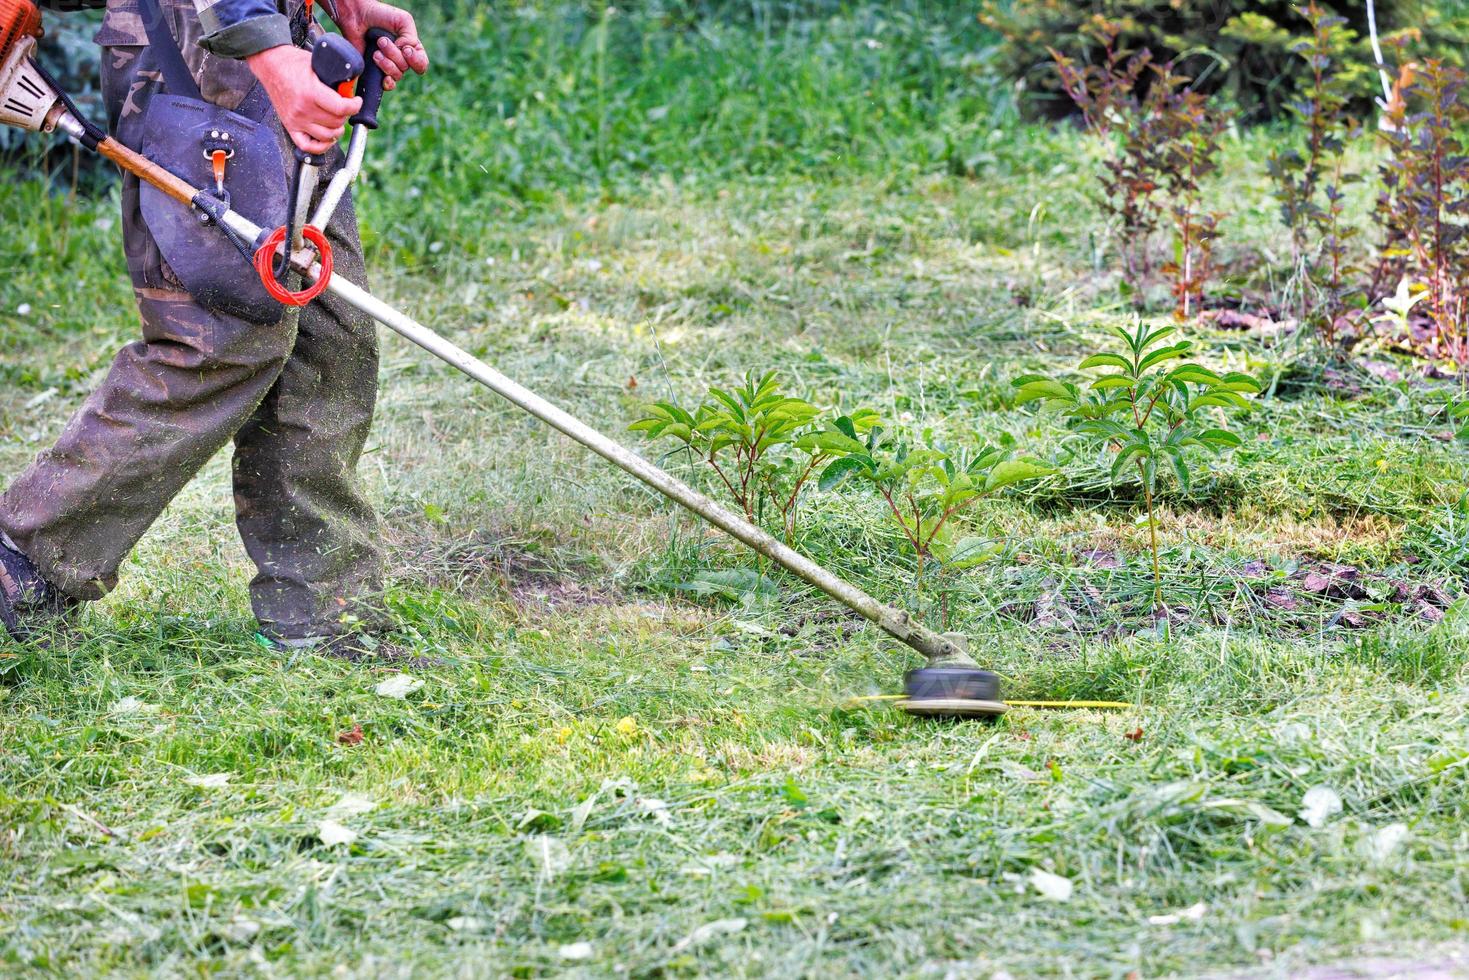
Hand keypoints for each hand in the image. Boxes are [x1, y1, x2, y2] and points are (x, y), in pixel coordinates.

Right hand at [246, 45, 361, 153]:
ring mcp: (296, 120)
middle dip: (345, 114)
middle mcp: (303, 109)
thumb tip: (349, 89)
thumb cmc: (292, 63)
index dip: (354, 105)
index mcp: (311, 92)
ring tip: (337, 120)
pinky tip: (326, 137)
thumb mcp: (317, 64)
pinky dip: (320, 146)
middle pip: (336, 123)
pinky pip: (308, 146)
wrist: (270, 64)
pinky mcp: (290, 126)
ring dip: (336, 130)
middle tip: (344, 107)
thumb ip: (334, 78)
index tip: (356, 102)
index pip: (342, 108)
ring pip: (327, 136)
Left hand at [333, 0, 429, 91]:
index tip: (405, 49)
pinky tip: (383, 77)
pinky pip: (388, 85)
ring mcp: (389, 66)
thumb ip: (411, 38)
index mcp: (412, 48)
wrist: (357, 16)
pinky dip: (387, 83)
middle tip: (381, 41)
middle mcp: (402, 59)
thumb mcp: (403, 21)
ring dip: (386, 63)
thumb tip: (406, 53)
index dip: (415, 60)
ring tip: (375, 52)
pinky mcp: (376, 72)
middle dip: (394, 55)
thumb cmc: (380, 15)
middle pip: (406, 68)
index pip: (421, 63)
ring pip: (396, 75)